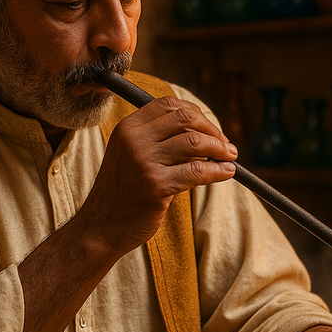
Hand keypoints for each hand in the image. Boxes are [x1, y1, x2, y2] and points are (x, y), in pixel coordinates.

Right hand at [80, 95, 236, 254]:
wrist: (101, 227)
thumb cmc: (123, 192)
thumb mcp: (131, 156)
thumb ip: (159, 140)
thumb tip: (204, 133)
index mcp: (128, 128)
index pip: (169, 105)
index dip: (196, 113)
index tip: (211, 129)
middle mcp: (134, 140)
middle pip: (185, 118)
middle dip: (212, 130)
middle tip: (225, 145)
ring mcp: (143, 162)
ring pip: (194, 142)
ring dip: (219, 149)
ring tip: (230, 157)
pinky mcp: (156, 185)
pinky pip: (197, 172)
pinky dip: (218, 171)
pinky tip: (227, 173)